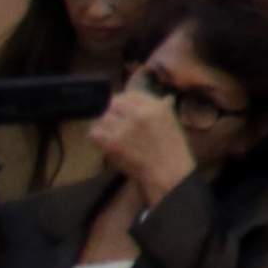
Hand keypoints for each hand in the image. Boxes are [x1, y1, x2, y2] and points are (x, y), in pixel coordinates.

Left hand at [89, 75, 195, 204]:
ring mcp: (124, 128)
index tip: (120, 108)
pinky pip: (95, 133)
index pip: (130, 95)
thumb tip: (160, 99)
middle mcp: (139, 114)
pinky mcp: (113, 143)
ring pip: (102, 117)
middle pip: (113, 104)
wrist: (167, 172)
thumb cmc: (172, 149)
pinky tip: (103, 141)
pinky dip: (97, 136)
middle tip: (111, 120)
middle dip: (111, 112)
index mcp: (155, 107)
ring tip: (107, 131)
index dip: (122, 101)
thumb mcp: (172, 122)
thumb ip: (161, 108)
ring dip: (103, 124)